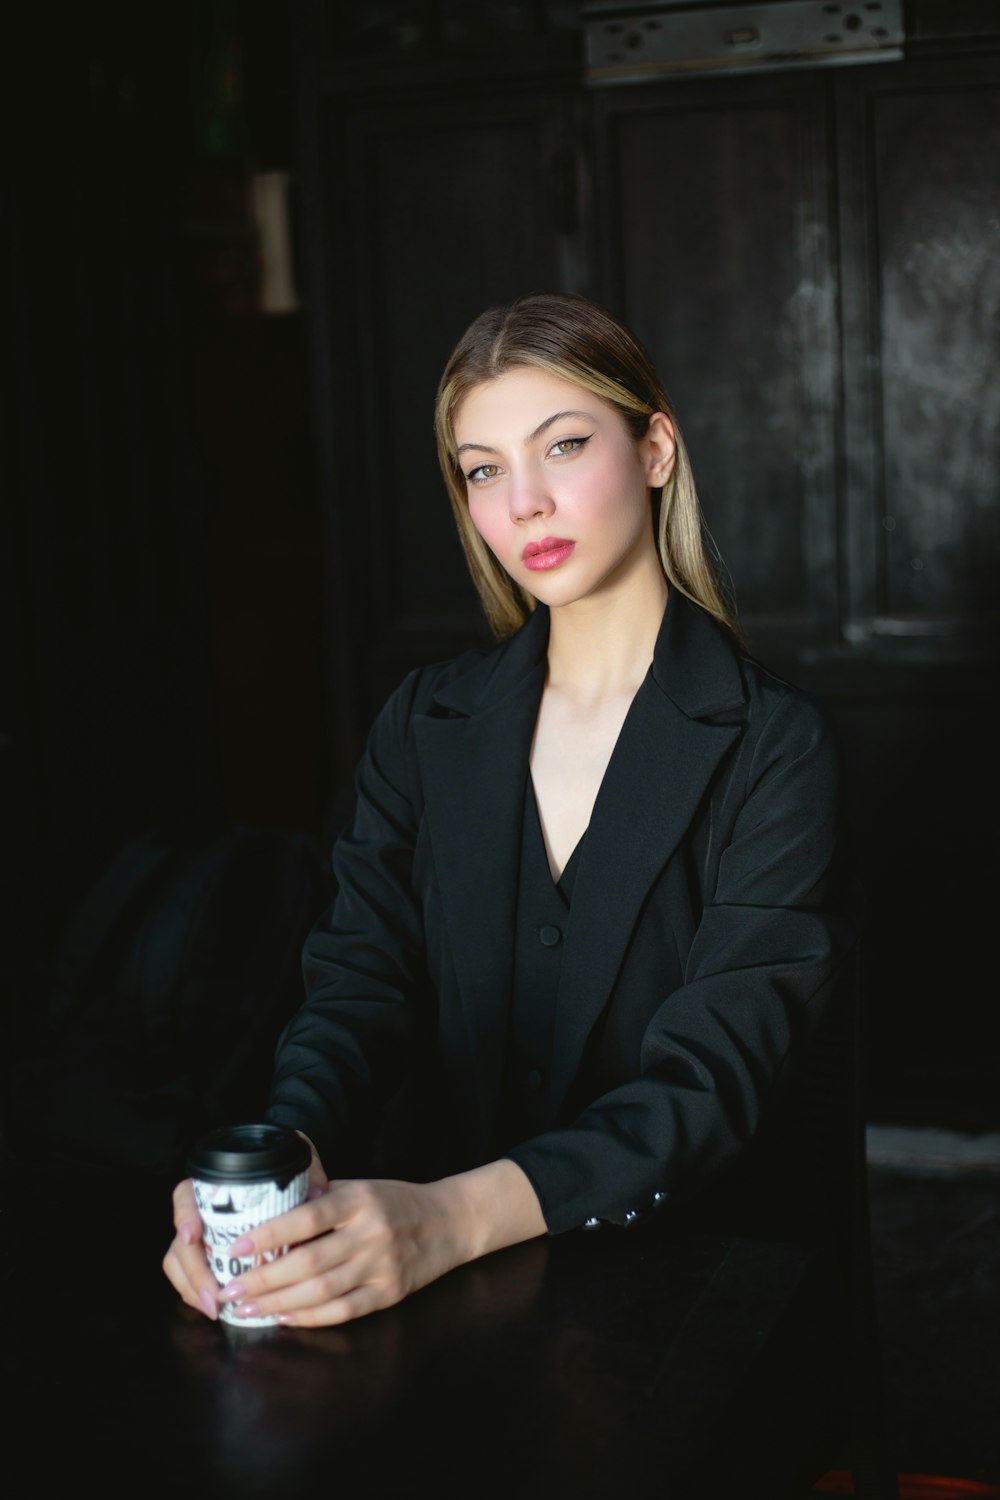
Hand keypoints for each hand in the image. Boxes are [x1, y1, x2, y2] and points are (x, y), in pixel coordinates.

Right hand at [162, 1130, 327, 1320]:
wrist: (286, 1203)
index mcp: (217, 1188)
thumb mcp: (296, 1172)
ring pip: (179, 1263)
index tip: (193, 1235)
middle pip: (181, 1241)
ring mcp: (198, 1239)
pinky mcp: (202, 1261)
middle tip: (214, 1294)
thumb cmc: (288, 1184)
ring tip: (215, 1308)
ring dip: (194, 1289)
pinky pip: (188, 1280)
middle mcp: (201, 1213)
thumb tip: (317, 1192)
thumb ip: (306, 1172)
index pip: (186, 1194)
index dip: (184, 1214)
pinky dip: (198, 1296)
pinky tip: (216, 1310)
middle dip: (194, 1271)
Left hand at [214, 1176, 469, 1326]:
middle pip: (309, 1262)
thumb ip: (321, 1196)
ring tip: (248, 1309)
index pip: (307, 1218)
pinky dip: (311, 1317)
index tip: (237, 1247)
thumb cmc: (395, 1201)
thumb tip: (271, 1204)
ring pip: (323, 1291)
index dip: (270, 1234)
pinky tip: (284, 1317)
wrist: (448, 1222)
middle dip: (264, 1279)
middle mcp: (370, 1233)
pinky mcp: (389, 1293)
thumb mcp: (360, 1187)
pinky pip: (344, 1311)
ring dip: (279, 1303)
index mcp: (359, 1200)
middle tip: (231, 1289)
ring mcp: (382, 1266)